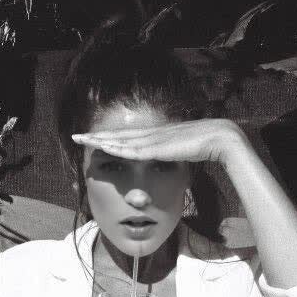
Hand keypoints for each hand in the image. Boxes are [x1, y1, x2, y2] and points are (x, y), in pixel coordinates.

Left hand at [72, 118, 248, 164]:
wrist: (218, 137)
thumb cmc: (205, 146)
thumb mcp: (182, 153)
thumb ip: (172, 156)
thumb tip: (169, 161)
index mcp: (156, 136)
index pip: (127, 137)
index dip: (109, 138)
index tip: (94, 139)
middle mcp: (151, 135)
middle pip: (118, 136)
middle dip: (96, 137)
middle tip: (77, 137)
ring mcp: (153, 140)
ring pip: (120, 141)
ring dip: (101, 141)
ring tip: (83, 140)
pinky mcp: (158, 148)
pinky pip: (133, 150)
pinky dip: (118, 149)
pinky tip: (105, 148)